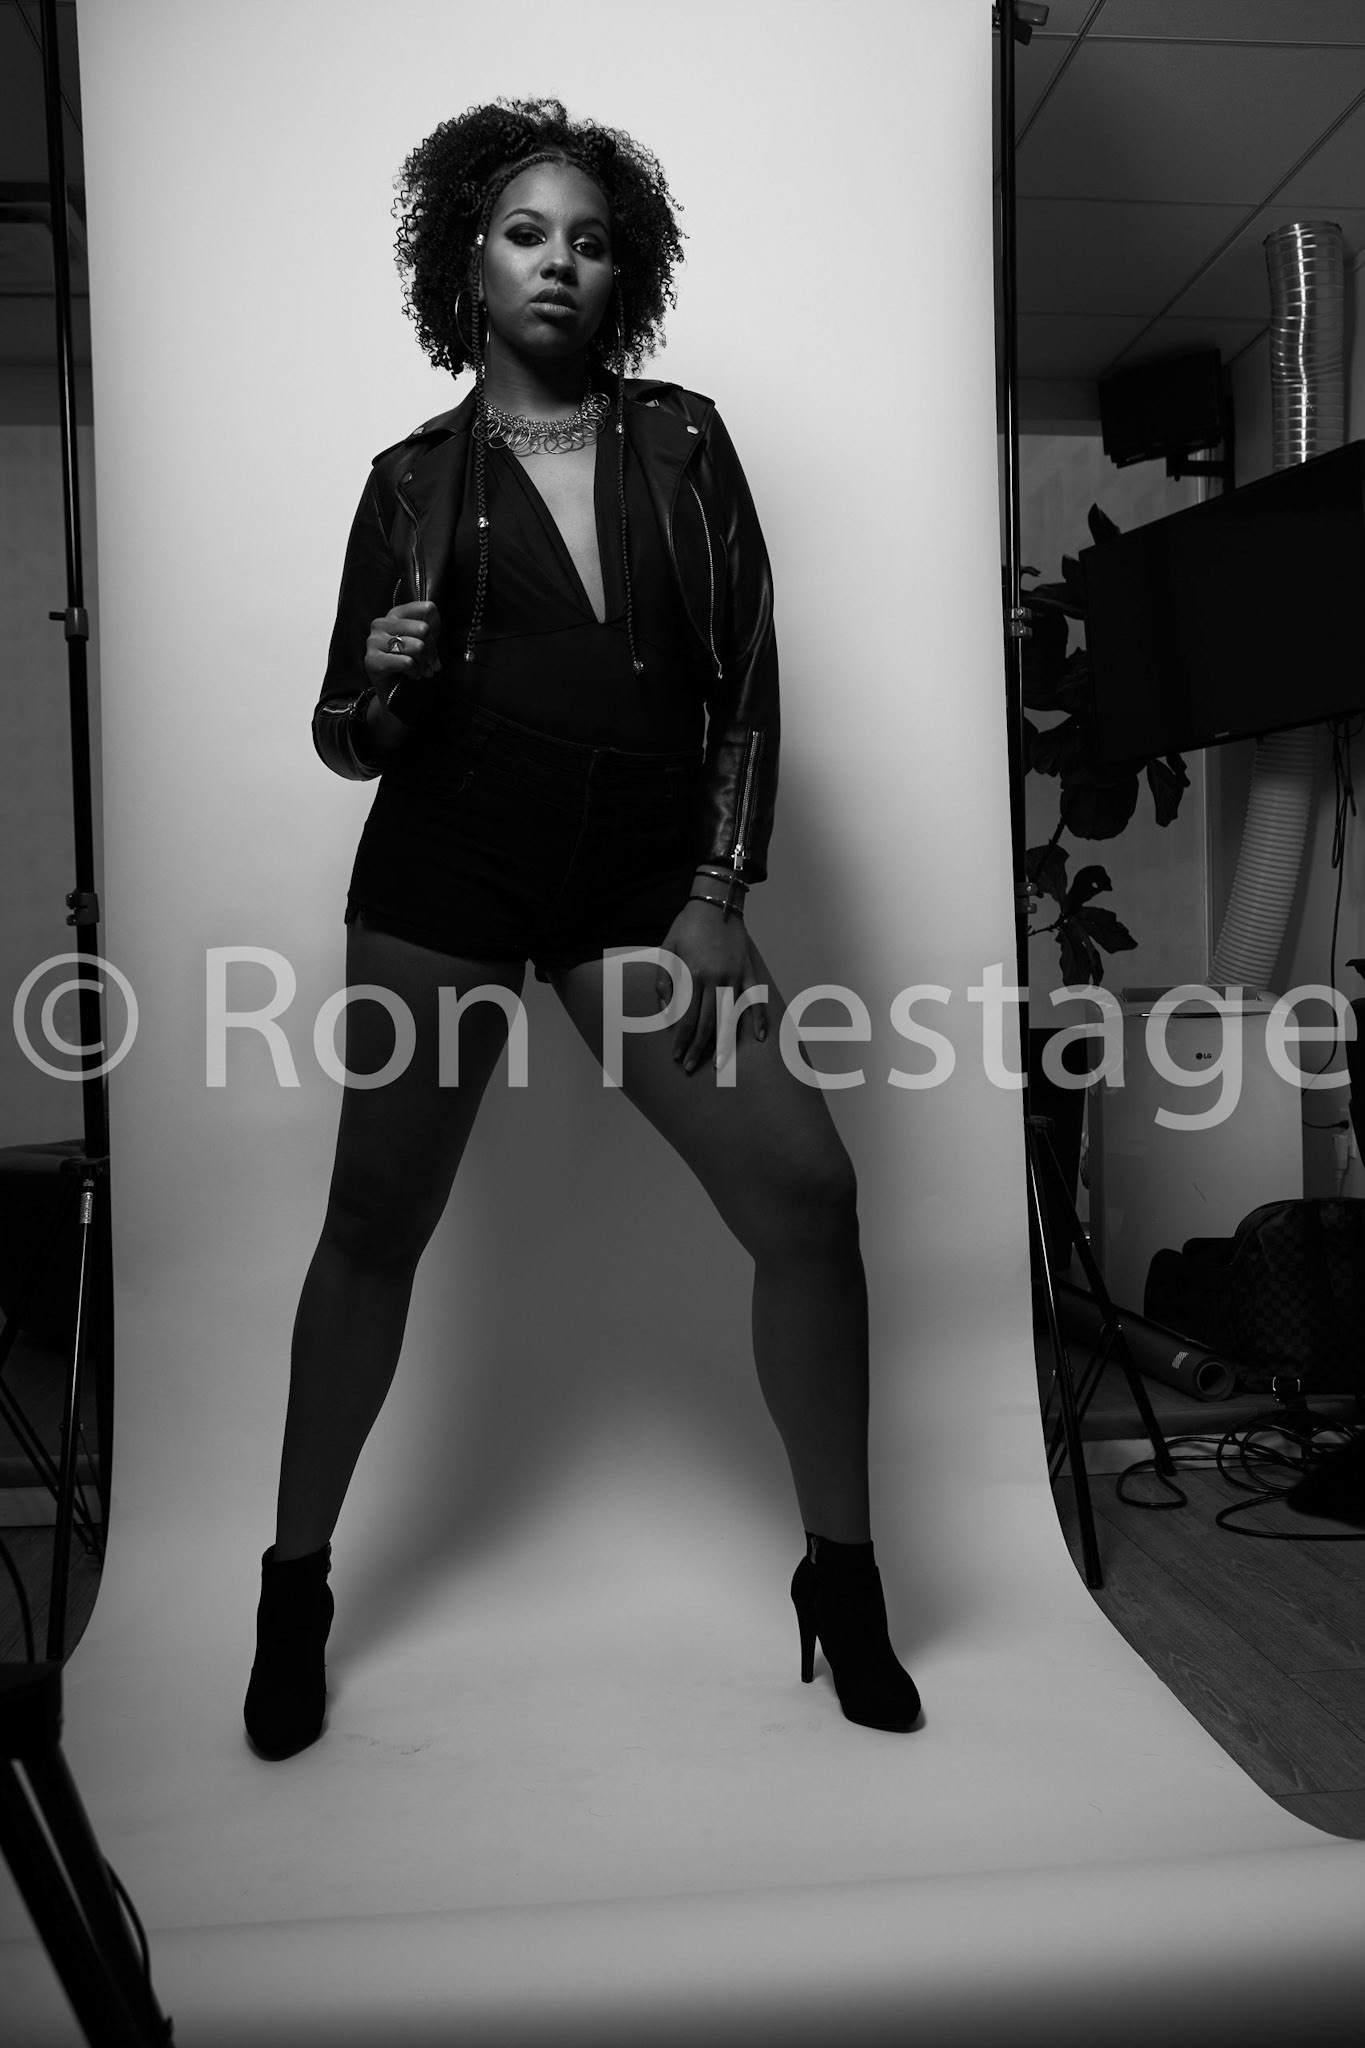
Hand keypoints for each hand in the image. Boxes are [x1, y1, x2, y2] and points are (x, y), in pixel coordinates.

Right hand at [364, 599, 442, 694]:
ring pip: (417, 646)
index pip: (427, 608)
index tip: (433, 643)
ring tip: (422, 672)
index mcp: (395, 615)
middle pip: (423, 629)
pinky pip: (407, 662)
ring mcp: (373, 641)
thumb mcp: (421, 643)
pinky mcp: (372, 660)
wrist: (393, 695)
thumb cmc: (409, 666)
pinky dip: (414, 672)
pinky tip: (411, 675)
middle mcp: (381, 624)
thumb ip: (428, 631)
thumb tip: (435, 629)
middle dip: (432, 651)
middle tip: (431, 665)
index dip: (437, 628)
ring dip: (424, 664)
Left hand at [656, 898, 768, 1074]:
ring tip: (721, 1064)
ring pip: (729, 1016)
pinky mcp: (748, 970)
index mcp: (692, 975)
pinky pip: (755, 997)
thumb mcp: (666, 950)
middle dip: (698, 1048)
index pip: (686, 1017)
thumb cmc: (687, 926)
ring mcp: (734, 975)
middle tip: (692, 1068)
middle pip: (707, 1023)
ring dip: (724, 1042)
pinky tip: (760, 1038)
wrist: (716, 901)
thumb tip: (665, 1011)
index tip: (677, 1056)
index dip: (682, 1040)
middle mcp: (714, 979)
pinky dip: (759, 1017)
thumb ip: (664, 981)